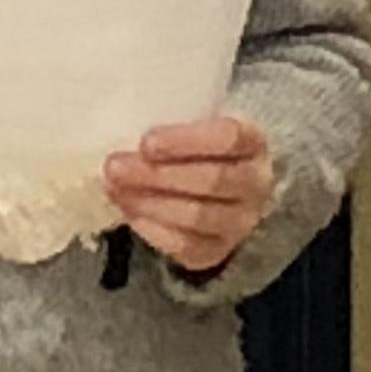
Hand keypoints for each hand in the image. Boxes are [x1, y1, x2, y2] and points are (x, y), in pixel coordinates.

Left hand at [106, 115, 276, 275]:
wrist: (217, 189)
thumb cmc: (197, 148)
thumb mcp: (193, 125)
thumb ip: (170, 120)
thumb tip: (123, 122)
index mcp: (253, 143)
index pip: (229, 138)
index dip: (186, 140)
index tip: (146, 142)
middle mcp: (255, 185)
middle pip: (212, 181)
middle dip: (157, 175)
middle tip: (114, 166)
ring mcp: (240, 222)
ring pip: (198, 216)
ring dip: (149, 202)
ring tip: (114, 188)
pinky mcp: (219, 250)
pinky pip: (187, 246)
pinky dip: (153, 230)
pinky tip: (129, 211)